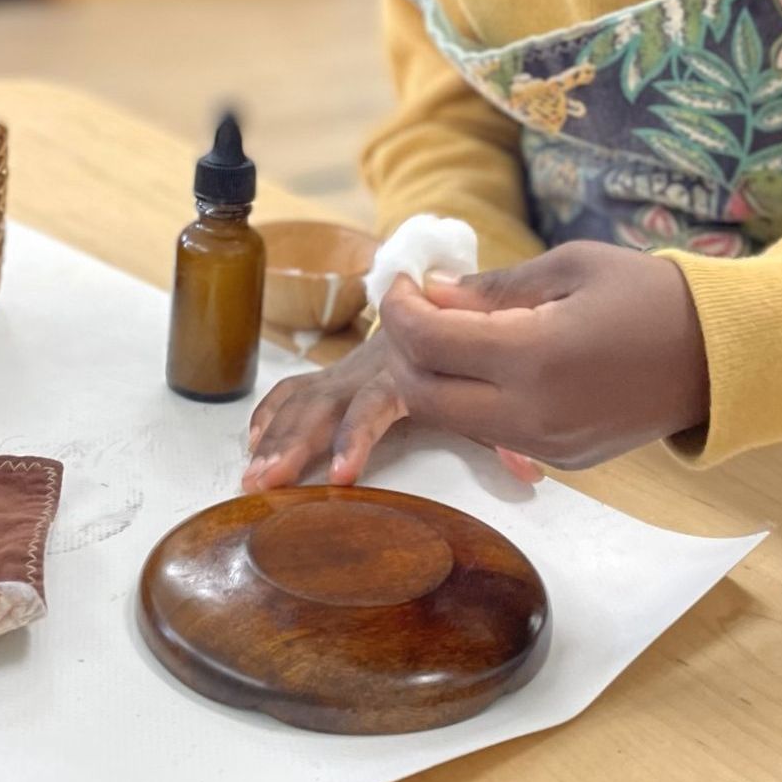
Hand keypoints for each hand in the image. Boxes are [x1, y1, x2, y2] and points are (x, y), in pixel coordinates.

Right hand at [241, 299, 544, 491]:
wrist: (466, 301)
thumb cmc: (479, 350)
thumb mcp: (496, 386)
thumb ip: (507, 427)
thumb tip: (529, 471)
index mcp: (406, 368)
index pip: (373, 405)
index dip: (356, 437)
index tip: (342, 474)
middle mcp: (372, 364)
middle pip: (325, 403)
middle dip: (294, 442)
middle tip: (267, 480)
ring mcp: (353, 367)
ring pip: (305, 397)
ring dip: (276, 435)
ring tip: (252, 475)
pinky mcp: (343, 370)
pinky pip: (301, 386)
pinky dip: (274, 410)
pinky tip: (253, 439)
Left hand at [383, 242, 705, 469]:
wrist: (721, 355)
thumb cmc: (649, 295)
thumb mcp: (570, 267)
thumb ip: (493, 288)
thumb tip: (431, 294)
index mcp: (535, 356)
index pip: (426, 342)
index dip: (398, 308)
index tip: (402, 281)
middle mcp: (533, 413)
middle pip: (422, 396)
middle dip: (403, 350)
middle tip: (415, 309)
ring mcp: (547, 446)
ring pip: (452, 422)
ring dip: (432, 378)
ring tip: (451, 330)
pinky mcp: (562, 461)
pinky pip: (492, 434)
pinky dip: (471, 399)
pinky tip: (490, 362)